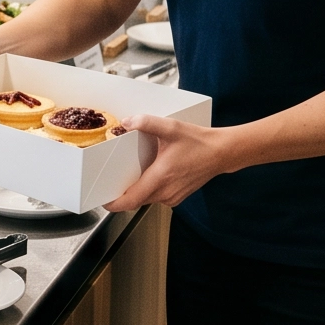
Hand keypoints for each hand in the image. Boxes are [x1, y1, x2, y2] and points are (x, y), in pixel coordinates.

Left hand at [108, 114, 242, 210]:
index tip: (102, 199)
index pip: (130, 200)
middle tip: (110, 181)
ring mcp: (172, 197)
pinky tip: (149, 174)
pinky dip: (149, 189)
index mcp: (160, 178)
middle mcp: (165, 192)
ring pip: (146, 199)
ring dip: (136, 191)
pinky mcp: (178, 196)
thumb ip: (147, 122)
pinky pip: (157, 197)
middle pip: (135, 200)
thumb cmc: (199, 142)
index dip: (113, 203)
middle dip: (121, 194)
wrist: (222, 153)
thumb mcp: (171, 127)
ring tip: (128, 175)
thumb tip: (126, 122)